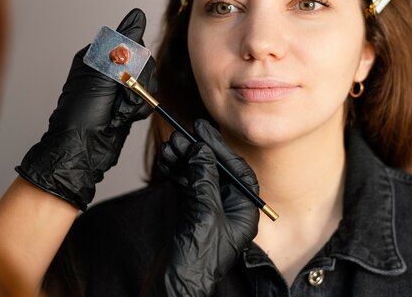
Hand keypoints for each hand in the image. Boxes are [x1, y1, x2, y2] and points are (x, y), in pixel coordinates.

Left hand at [16, 8, 156, 209]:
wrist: (83, 149)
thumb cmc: (82, 112)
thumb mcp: (102, 73)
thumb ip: (123, 44)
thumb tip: (137, 15)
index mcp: (98, 57)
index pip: (131, 43)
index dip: (132, 61)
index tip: (121, 75)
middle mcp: (109, 71)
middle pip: (143, 63)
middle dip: (136, 82)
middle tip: (118, 96)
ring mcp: (120, 89)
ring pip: (148, 82)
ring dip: (136, 99)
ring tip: (118, 111)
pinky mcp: (128, 105)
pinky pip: (147, 100)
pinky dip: (138, 110)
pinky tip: (122, 118)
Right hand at [156, 119, 259, 296]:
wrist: (174, 287)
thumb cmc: (198, 260)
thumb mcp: (205, 214)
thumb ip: (205, 180)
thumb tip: (203, 151)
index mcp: (245, 211)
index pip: (237, 170)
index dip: (220, 147)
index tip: (203, 129)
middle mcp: (230, 210)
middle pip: (216, 170)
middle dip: (197, 152)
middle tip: (181, 135)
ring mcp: (210, 212)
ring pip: (198, 176)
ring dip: (183, 160)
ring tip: (170, 147)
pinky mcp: (191, 215)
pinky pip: (186, 186)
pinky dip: (176, 172)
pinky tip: (166, 161)